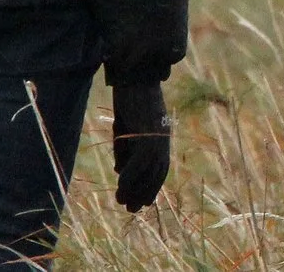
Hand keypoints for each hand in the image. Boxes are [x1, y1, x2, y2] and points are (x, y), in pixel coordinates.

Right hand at [112, 82, 170, 211]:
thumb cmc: (130, 98)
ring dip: (135, 188)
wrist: (134, 75)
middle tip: (130, 209)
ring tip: (121, 202)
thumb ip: (126, 147)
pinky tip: (120, 185)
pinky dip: (131, 175)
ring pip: (150, 170)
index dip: (152, 185)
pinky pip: (141, 160)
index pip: (160, 166)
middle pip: (157, 172)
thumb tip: (121, 171)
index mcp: (161, 134)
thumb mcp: (127, 126)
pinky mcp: (148, 131)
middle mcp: (163, 136)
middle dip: (144, 192)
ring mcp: (157, 134)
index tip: (143, 202)